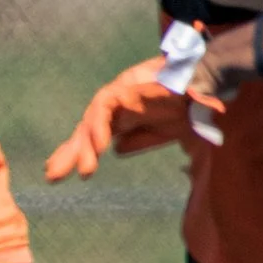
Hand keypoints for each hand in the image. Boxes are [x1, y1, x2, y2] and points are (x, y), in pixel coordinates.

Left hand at [43, 55, 220, 180]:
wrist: (209, 85)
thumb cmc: (190, 107)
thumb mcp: (163, 132)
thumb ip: (139, 139)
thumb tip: (117, 149)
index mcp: (123, 117)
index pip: (90, 136)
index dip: (73, 153)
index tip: (54, 173)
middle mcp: (117, 105)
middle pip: (85, 129)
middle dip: (69, 153)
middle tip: (53, 177)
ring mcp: (121, 94)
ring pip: (91, 118)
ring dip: (86, 145)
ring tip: (86, 169)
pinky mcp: (128, 86)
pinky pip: (106, 104)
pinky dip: (100, 124)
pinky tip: (101, 145)